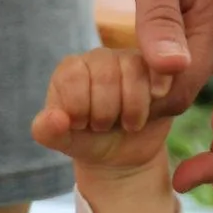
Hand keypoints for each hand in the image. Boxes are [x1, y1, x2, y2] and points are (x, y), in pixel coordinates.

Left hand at [32, 48, 171, 171]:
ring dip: (133, 109)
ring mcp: (131, 59)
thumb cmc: (89, 141)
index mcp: (70, 69)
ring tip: (128, 124)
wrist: (122, 155)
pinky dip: (158, 98)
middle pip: (106, 75)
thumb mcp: (65, 142)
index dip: (79, 108)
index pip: (73, 77)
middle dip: (106, 113)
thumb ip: (48, 132)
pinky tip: (153, 110)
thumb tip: (54, 118)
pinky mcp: (158, 69)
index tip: (81, 124)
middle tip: (104, 126)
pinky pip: (163, 72)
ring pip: (136, 71)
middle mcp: (99, 57)